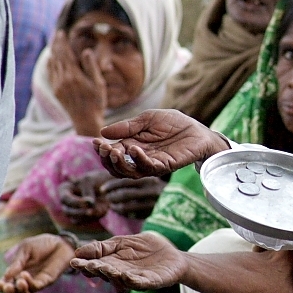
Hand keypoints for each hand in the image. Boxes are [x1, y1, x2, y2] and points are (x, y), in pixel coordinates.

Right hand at [0, 234, 74, 292]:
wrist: (60, 242)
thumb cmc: (41, 244)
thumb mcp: (25, 249)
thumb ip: (17, 263)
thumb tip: (6, 276)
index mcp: (15, 272)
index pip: (4, 284)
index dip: (0, 286)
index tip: (0, 283)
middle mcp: (23, 280)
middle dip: (8, 292)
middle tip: (7, 287)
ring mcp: (34, 282)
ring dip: (19, 291)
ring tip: (20, 282)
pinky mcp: (45, 282)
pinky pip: (36, 287)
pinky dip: (29, 284)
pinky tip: (25, 275)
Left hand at [47, 30, 106, 136]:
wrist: (86, 120)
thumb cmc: (96, 102)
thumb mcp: (98, 84)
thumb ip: (91, 66)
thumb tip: (86, 51)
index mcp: (74, 76)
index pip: (65, 54)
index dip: (63, 42)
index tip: (62, 32)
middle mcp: (63, 79)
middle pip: (57, 57)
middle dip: (57, 44)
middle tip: (57, 34)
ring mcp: (58, 85)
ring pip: (53, 64)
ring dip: (53, 52)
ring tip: (55, 43)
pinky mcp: (56, 91)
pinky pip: (51, 73)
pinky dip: (51, 63)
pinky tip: (52, 59)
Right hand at [59, 170, 114, 223]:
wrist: (107, 187)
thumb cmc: (96, 181)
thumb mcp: (90, 182)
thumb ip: (87, 194)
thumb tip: (89, 210)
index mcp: (64, 190)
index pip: (65, 199)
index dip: (76, 202)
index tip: (90, 201)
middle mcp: (66, 202)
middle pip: (67, 211)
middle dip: (80, 212)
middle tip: (92, 211)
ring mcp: (72, 210)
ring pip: (74, 219)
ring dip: (86, 217)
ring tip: (99, 210)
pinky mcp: (80, 218)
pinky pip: (82, 223)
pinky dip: (91, 219)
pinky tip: (100, 212)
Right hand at [70, 232, 185, 291]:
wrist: (175, 257)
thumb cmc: (148, 249)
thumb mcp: (124, 242)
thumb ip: (104, 247)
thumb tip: (78, 251)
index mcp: (113, 264)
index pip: (96, 265)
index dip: (85, 264)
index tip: (75, 261)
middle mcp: (122, 274)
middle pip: (106, 274)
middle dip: (97, 270)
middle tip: (88, 265)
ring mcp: (137, 279)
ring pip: (121, 280)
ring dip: (112, 275)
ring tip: (104, 268)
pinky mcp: (152, 282)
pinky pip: (141, 283)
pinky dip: (133, 281)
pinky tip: (125, 275)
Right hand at [92, 109, 230, 178]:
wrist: (197, 130)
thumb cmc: (173, 123)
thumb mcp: (148, 119)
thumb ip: (128, 126)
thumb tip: (103, 132)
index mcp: (131, 144)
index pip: (111, 152)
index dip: (102, 149)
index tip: (96, 141)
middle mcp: (138, 157)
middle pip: (116, 166)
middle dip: (107, 159)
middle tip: (105, 148)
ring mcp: (151, 163)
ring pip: (129, 172)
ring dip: (119, 164)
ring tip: (115, 151)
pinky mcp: (164, 166)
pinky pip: (148, 168)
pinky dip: (139, 160)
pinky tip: (134, 149)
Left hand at [102, 176, 167, 218]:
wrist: (183, 197)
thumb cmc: (162, 184)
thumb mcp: (153, 177)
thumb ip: (138, 174)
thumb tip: (115, 172)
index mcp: (150, 179)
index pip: (125, 181)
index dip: (111, 185)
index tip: (102, 189)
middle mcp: (152, 191)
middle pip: (125, 194)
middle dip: (112, 196)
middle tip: (106, 197)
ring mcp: (153, 204)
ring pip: (128, 207)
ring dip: (116, 207)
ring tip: (111, 205)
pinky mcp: (154, 214)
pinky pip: (135, 215)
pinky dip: (125, 214)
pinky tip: (121, 211)